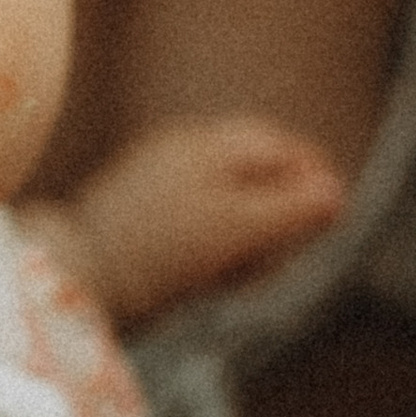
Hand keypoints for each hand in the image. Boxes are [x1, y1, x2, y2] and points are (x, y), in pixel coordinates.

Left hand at [34, 116, 347, 329]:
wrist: (79, 273)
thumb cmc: (162, 250)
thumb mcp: (239, 230)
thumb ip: (291, 208)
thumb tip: (336, 193)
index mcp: (210, 142)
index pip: (281, 146)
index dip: (313, 177)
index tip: (334, 211)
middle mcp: (182, 148)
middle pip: (254, 167)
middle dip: (282, 202)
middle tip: (298, 243)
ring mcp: (156, 174)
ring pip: (226, 193)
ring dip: (250, 225)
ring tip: (256, 266)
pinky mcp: (137, 207)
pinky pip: (195, 215)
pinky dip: (217, 239)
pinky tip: (214, 274)